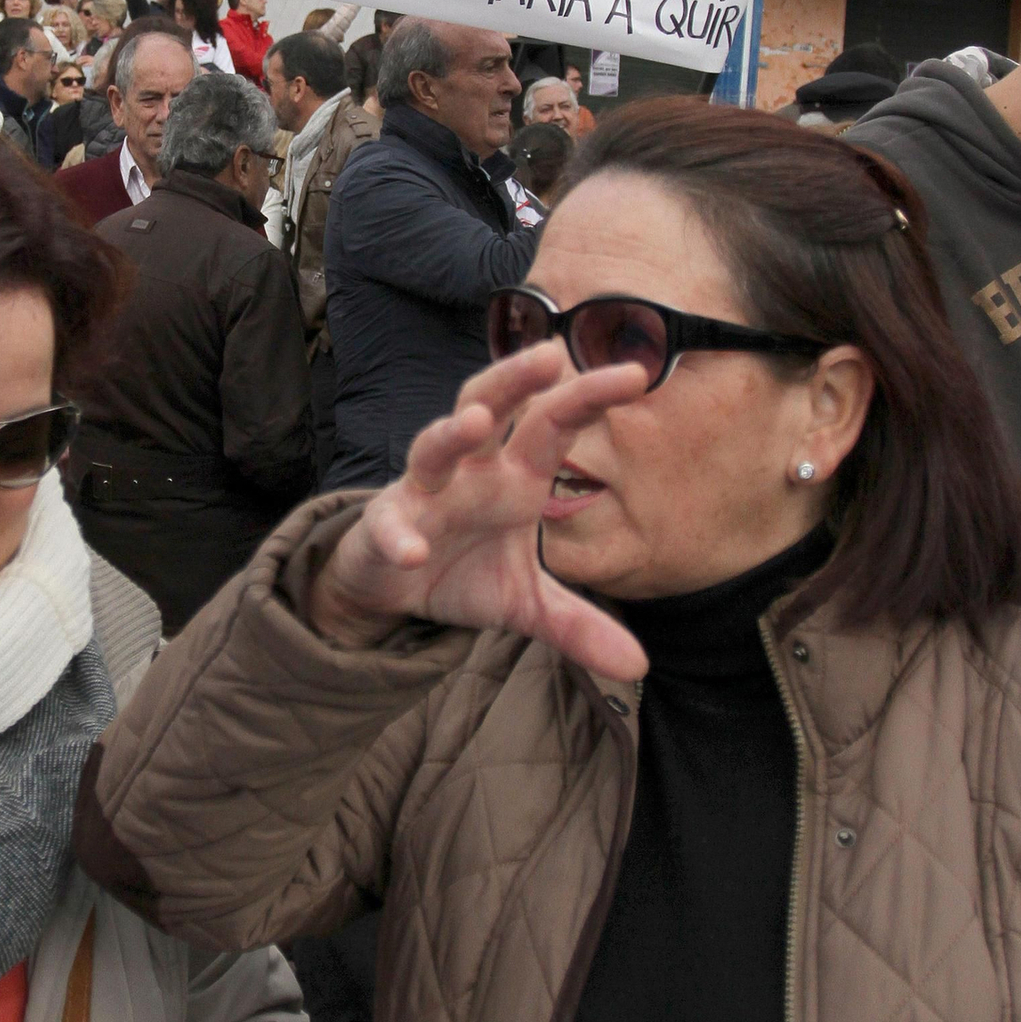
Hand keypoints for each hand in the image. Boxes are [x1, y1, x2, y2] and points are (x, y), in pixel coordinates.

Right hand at [307, 343, 649, 681]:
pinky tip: (412, 550)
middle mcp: (470, 472)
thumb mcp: (526, 604)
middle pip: (489, 405)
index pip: (553, 425)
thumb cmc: (464, 572)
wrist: (392, 589)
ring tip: (473, 421)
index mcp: (513, 477)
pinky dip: (398, 534)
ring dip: (450, 433)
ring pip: (433, 446)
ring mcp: (423, 493)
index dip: (588, 398)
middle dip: (514, 380)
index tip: (636, 375)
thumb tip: (637, 667)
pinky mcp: (383, 526)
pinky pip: (389, 524)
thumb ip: (578, 625)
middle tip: (549, 354)